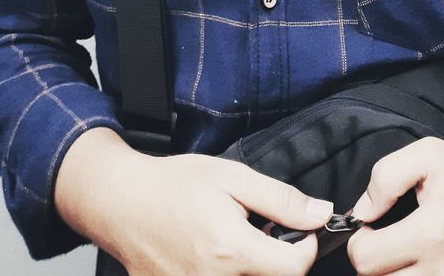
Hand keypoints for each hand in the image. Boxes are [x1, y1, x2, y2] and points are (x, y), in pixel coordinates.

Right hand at [55, 126, 333, 274]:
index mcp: (232, 250)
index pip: (295, 270)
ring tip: (237, 240)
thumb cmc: (175, 185)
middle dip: (277, 258)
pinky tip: (216, 253)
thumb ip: (281, 199)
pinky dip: (228, 273)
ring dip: (253, 267)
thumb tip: (321, 214)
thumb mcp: (233, 177)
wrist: (122, 202)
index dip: (305, 247)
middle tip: (263, 230)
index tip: (297, 228)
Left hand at [345, 136, 443, 274]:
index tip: (370, 231)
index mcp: (431, 233)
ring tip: (407, 257)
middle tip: (388, 244)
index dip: (358, 243)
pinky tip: (426, 266)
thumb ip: (385, 177)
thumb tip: (362, 212)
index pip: (365, 260)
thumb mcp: (428, 155)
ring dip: (397, 275)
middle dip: (377, 263)